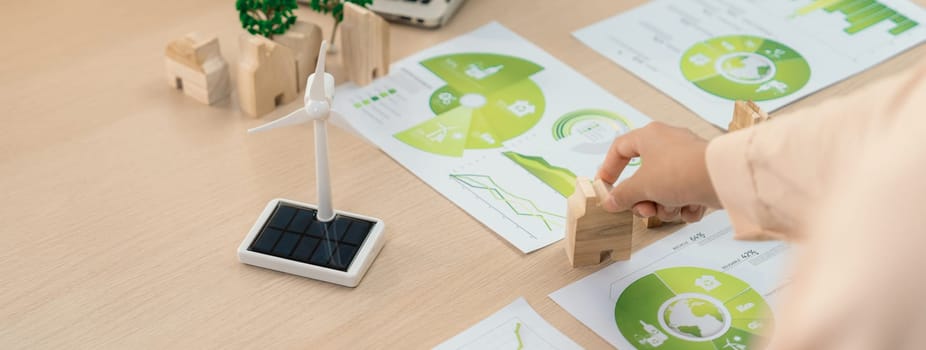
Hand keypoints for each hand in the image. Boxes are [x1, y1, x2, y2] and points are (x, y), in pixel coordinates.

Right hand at [596, 122, 719, 222]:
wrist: (720, 178)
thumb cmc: (677, 172)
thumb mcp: (641, 186)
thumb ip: (622, 195)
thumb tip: (609, 202)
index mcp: (649, 136)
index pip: (620, 148)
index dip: (608, 168)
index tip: (605, 186)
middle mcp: (668, 144)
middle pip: (644, 177)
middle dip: (644, 199)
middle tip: (645, 210)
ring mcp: (687, 160)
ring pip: (665, 189)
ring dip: (665, 206)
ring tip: (673, 208)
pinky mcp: (703, 175)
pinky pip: (685, 194)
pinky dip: (686, 205)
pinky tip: (691, 207)